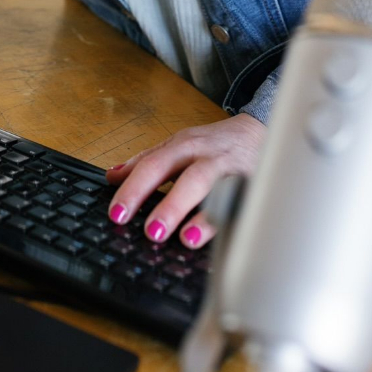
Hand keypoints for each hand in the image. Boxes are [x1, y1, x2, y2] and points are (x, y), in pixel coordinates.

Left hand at [104, 112, 266, 248]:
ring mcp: (234, 173)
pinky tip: (228, 241)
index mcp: (183, 147)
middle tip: (151, 233)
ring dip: (205, 217)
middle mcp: (208, 158)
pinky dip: (237, 223)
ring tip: (187, 240)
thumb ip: (146, 161)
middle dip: (171, 206)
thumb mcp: (178, 146)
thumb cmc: (214, 144)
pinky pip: (247, 206)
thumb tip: (111, 176)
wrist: (259, 130)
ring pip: (221, 191)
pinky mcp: (256, 188)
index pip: (154, 165)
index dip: (135, 189)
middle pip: (189, 178)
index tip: (117, 214)